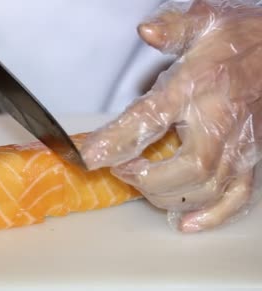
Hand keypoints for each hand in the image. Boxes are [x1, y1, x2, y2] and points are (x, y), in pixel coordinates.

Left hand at [81, 0, 261, 231]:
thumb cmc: (236, 41)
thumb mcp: (201, 23)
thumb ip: (172, 28)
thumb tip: (146, 31)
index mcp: (198, 88)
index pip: (151, 119)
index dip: (117, 141)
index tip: (88, 155)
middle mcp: (222, 122)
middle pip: (188, 169)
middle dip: (148, 178)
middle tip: (122, 169)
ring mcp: (240, 146)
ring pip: (207, 189)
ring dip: (168, 196)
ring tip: (143, 185)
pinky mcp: (249, 160)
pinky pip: (237, 197)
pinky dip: (212, 216)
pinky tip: (186, 223)